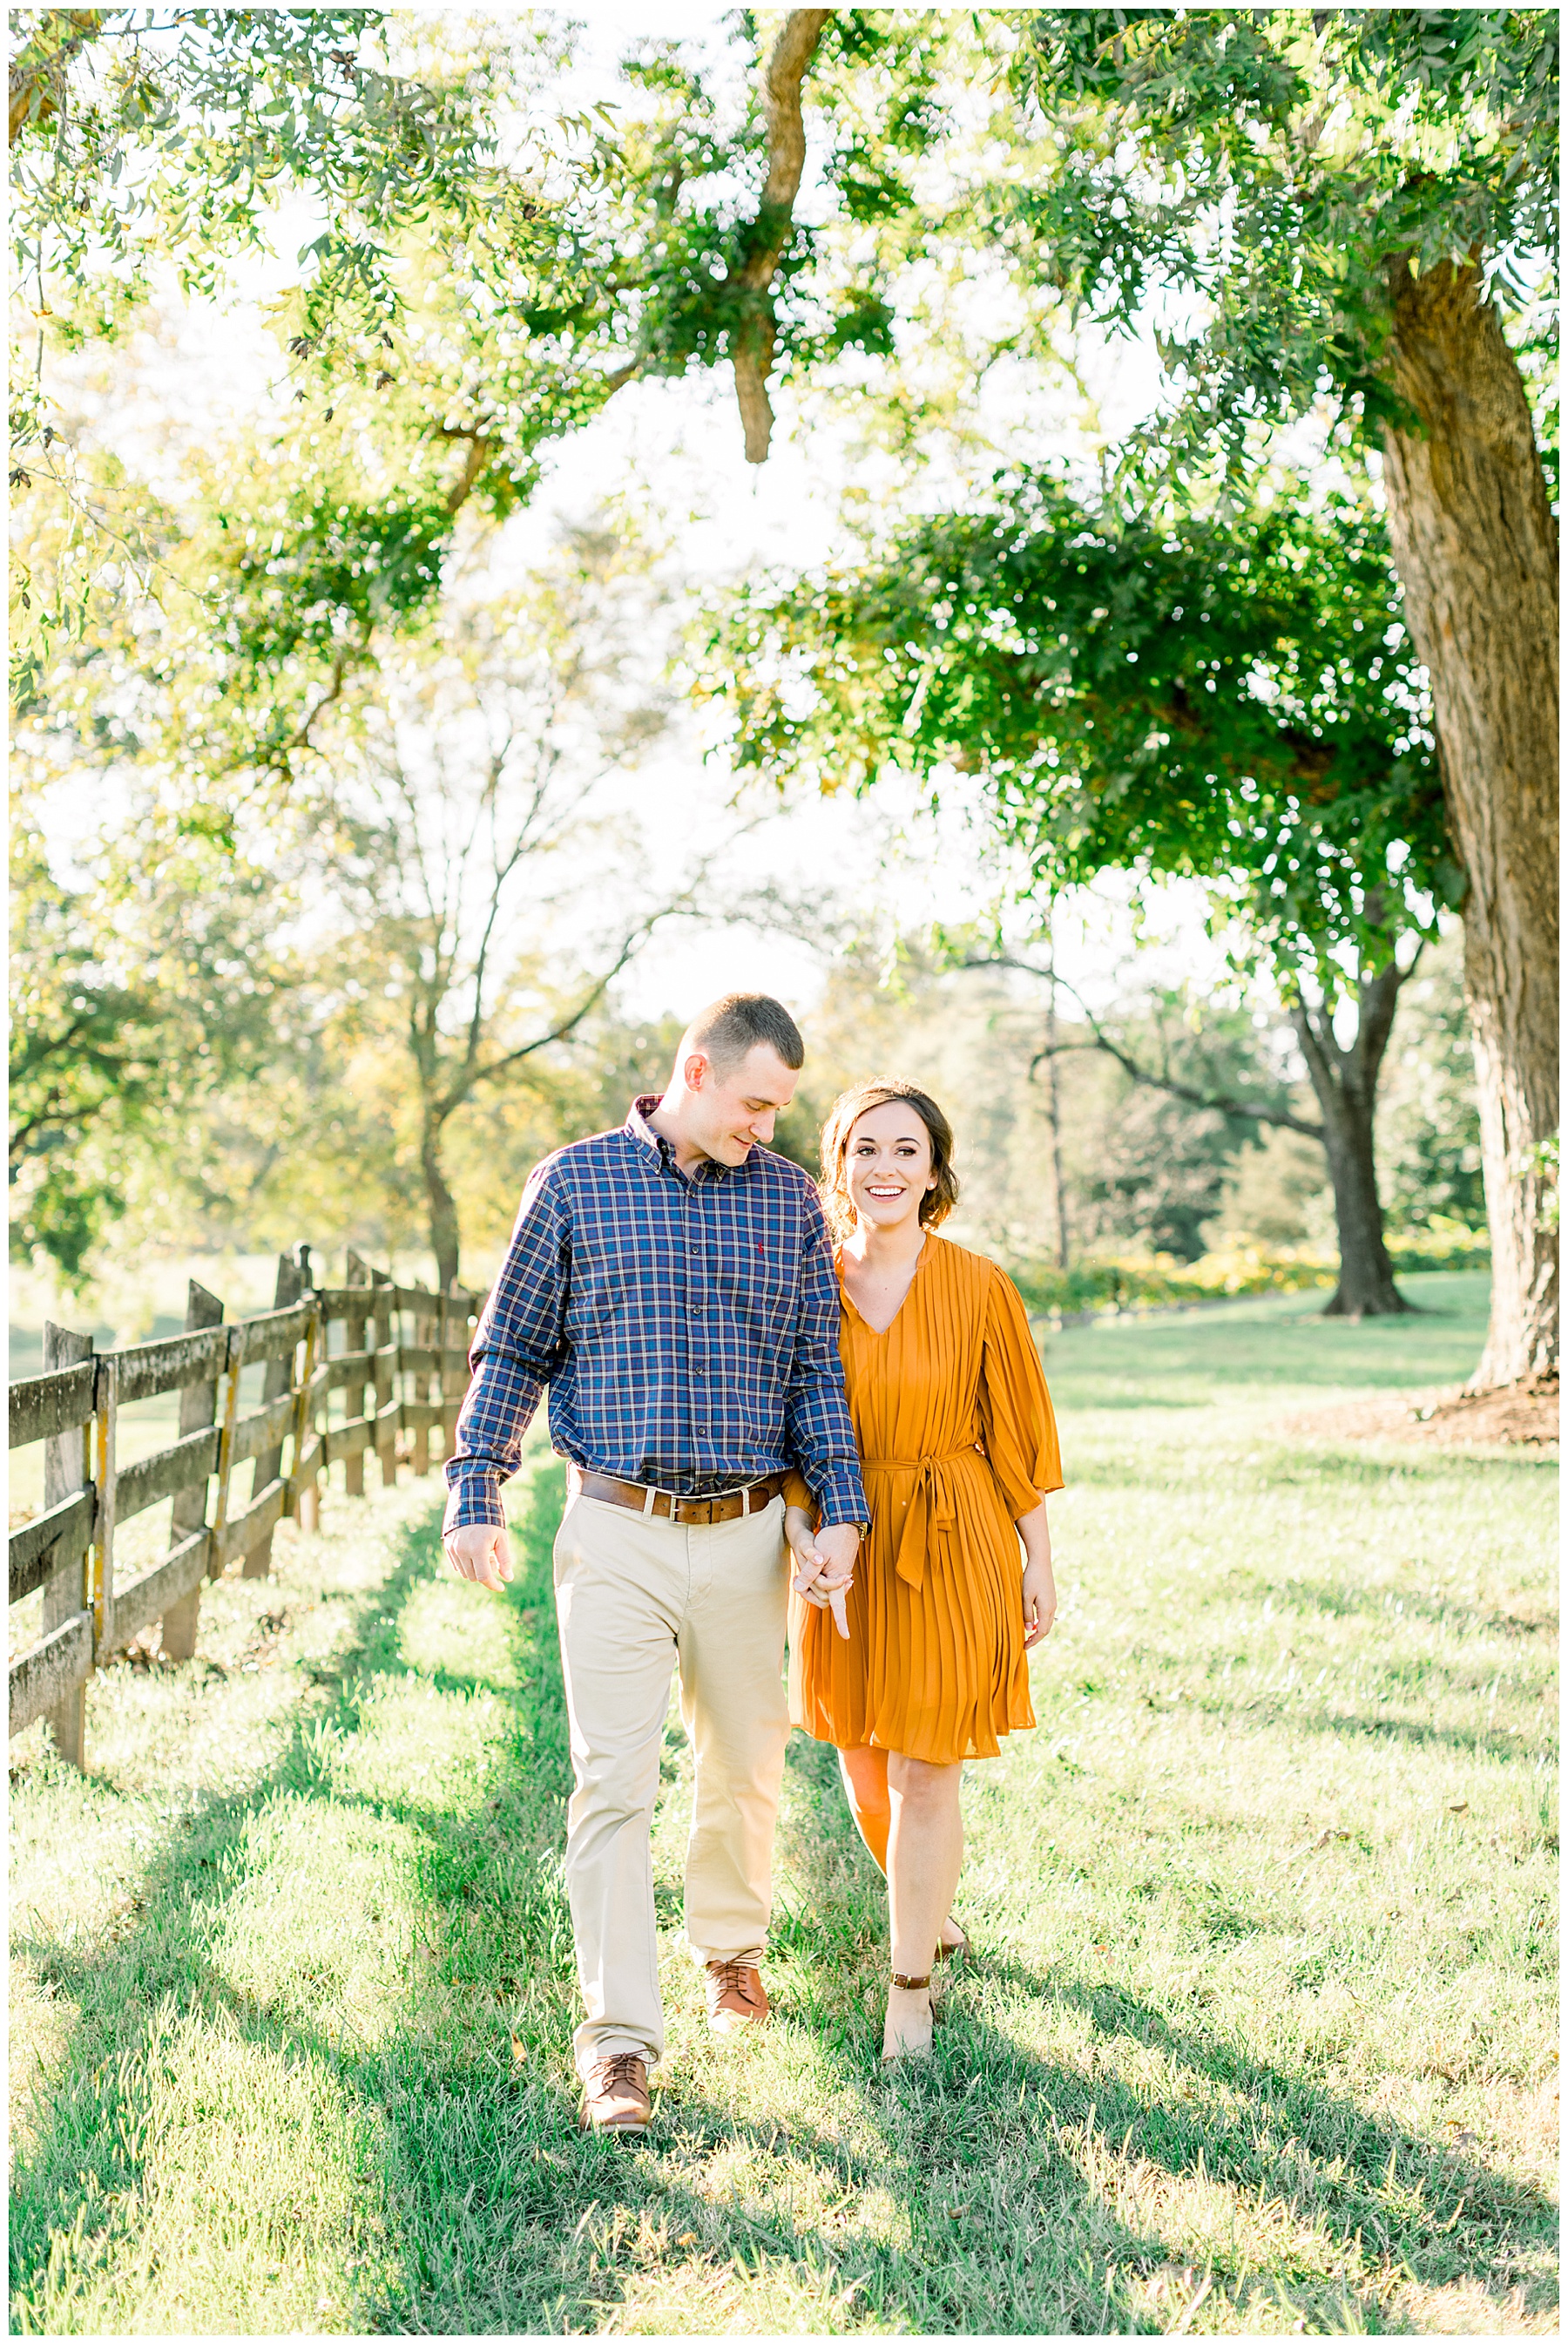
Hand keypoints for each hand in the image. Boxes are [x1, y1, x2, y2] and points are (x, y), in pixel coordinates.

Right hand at [443, 1522, 514, 1592]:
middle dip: (486, 1573)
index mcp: (478, 1549)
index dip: (493, 1585)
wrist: (471, 1503)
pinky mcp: (448, 1546)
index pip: (484, 1577)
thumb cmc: (490, 1522)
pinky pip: (457, 1566)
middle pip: (474, 1577)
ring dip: (476, 1569)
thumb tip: (508, 1578)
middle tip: (493, 1558)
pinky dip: (466, 1565)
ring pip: (464, 1573)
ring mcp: (453, 1549)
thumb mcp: (502, 1538)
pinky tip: (474, 1552)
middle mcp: (462, 1550)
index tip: (501, 1587)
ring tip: (484, 1554)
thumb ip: (504, 1559)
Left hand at [788, 1514, 856, 1639]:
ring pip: (824, 1590)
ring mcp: (840, 1576)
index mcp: (838, 1579)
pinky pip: (825, 1581)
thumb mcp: (816, 1555)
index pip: (840, 1605)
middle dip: (811, 1594)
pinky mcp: (837, 1571)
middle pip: (825, 1598)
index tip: (846, 1636)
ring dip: (812, 1586)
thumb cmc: (832, 1537)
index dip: (842, 1622)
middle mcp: (841, 1580)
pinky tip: (809, 1568)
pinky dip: (815, 1578)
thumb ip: (808, 1573)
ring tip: (799, 1575)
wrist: (846, 1522)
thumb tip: (796, 1589)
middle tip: (797, 1581)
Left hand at [1022, 1553, 1056, 1649]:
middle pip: (1046, 1629)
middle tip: (1025, 1644)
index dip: (1033, 1641)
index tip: (1024, 1647)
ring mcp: (1053, 1603)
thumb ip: (1026, 1613)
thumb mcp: (1025, 1596)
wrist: (1041, 1561)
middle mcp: (1052, 1608)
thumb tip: (1028, 1629)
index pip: (1041, 1631)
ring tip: (1028, 1635)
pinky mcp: (1051, 1598)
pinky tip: (1032, 1621)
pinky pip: (1047, 1615)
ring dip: (1038, 1630)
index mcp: (1046, 1609)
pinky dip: (1040, 1622)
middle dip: (1036, 1638)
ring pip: (1047, 1623)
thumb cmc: (1031, 1578)